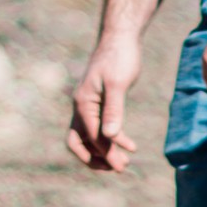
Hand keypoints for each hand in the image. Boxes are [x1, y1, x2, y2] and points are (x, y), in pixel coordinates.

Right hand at [69, 33, 143, 172]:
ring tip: (123, 162)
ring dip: (103, 152)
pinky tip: (129, 144)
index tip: (122, 165)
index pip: (91, 136)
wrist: (121, 38)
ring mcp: (87, 105)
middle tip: (117, 168)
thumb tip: (111, 137)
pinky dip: (111, 139)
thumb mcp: (118, 83)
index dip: (106, 152)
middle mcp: (81, 106)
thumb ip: (114, 110)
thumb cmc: (120, 57)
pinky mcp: (98, 103)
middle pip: (77, 142)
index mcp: (83, 103)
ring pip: (87, 137)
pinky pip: (98, 128)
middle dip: (95, 158)